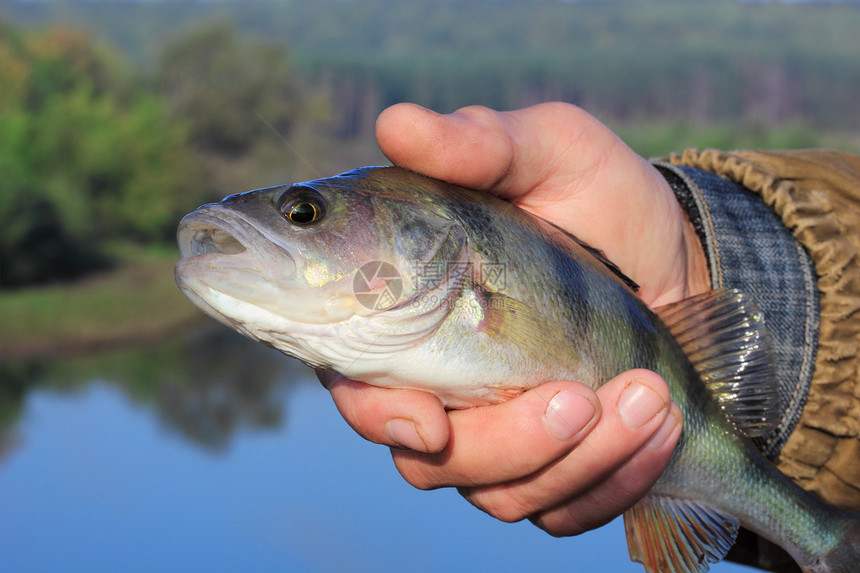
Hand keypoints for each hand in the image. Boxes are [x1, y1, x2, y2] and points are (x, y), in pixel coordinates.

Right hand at [323, 102, 706, 535]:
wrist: (673, 259)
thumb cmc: (596, 199)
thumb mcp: (550, 152)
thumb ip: (478, 144)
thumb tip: (397, 123)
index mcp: (409, 318)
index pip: (358, 385)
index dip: (381, 414)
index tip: (433, 419)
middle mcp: (440, 388)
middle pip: (429, 461)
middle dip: (509, 444)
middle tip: (579, 395)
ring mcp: (498, 437)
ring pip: (502, 495)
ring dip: (578, 458)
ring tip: (649, 395)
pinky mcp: (555, 471)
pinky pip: (565, 511)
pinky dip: (617, 480)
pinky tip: (659, 427)